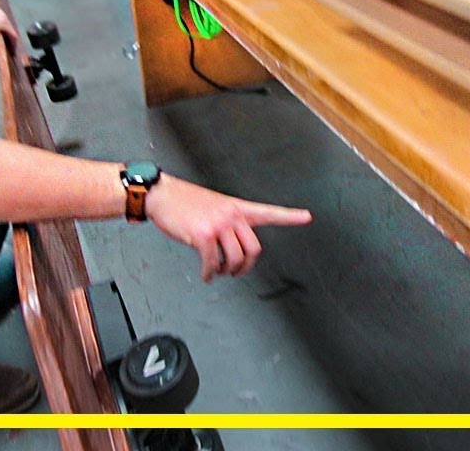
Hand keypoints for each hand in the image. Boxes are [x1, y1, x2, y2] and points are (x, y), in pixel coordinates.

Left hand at [0, 5, 18, 55]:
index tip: (12, 51)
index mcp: (2, 22)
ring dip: (5, 33)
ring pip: (6, 24)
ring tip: (2, 42)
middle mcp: (2, 15)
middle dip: (9, 39)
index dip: (13, 44)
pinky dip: (0, 27)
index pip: (13, 35)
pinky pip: (1, 19)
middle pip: (10, 29)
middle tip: (7, 48)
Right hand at [145, 174, 312, 281]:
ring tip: (217, 270)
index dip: (289, 216)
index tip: (306, 216)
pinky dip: (209, 273)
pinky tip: (206, 274)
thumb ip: (229, 222)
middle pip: (253, 249)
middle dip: (244, 267)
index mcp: (237, 208)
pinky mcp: (203, 235)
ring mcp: (218, 225)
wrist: (162, 195)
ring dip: (226, 271)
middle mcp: (232, 215)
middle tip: (235, 271)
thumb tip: (233, 247)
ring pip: (234, 259)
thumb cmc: (185, 202)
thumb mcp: (215, 206)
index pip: (269, 212)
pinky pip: (212, 262)